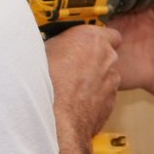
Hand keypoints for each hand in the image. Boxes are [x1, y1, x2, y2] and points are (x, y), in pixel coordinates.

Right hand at [45, 25, 121, 140]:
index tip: (84, 46)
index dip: (97, 42)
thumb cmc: (45, 82)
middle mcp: (107, 58)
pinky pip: (102, 97)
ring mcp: (111, 82)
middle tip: (70, 69)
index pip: (110, 34)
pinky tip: (73, 104)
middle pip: (106, 57)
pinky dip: (92, 99)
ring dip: (92, 81)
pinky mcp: (110, 104)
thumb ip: (59, 46)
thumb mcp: (42, 51)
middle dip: (92, 61)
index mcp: (92, 38)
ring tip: (68, 90)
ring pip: (105, 78)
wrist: (54, 119)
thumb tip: (53, 48)